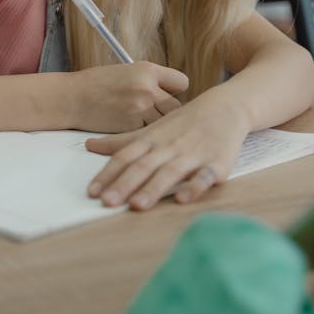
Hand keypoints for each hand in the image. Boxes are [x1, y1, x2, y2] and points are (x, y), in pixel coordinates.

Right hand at [71, 61, 187, 132]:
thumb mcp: (127, 71)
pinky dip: (143, 132)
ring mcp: (141, 109)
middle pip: (177, 106)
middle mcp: (147, 88)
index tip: (167, 93)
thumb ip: (150, 80)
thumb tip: (171, 92)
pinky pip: (149, 132)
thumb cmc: (98, 84)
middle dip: (168, 111)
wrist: (73, 98)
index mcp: (148, 70)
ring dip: (157, 124)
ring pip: (165, 122)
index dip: (175, 90)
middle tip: (154, 111)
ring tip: (142, 120)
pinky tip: (131, 126)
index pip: (182, 83)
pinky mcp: (132, 127)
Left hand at [85, 85, 249, 209]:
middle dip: (124, 184)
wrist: (225, 107)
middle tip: (107, 202)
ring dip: (153, 188)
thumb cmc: (183, 123)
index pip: (125, 157)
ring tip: (137, 205)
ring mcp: (192, 155)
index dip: (107, 174)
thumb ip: (121, 141)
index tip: (91, 192)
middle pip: (143, 166)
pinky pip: (204, 176)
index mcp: (151, 140)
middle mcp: (169, 147)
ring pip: (170, 172)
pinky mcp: (216, 163)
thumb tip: (88, 145)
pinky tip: (182, 198)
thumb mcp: (151, 130)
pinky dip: (193, 186)